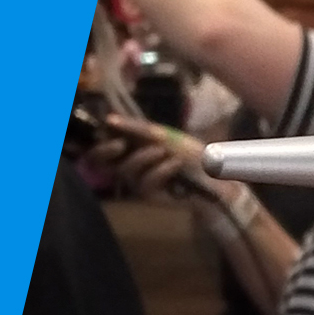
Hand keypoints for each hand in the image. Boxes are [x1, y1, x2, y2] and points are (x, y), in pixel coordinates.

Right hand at [83, 114, 216, 206]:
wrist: (215, 176)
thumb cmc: (190, 153)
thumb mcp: (165, 136)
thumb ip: (139, 129)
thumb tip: (109, 119)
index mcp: (131, 147)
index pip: (102, 144)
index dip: (98, 137)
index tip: (108, 128)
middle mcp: (129, 164)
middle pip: (100, 161)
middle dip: (106, 150)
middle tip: (121, 144)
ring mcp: (137, 181)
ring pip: (125, 169)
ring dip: (144, 156)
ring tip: (164, 151)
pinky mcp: (148, 195)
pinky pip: (145, 181)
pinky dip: (161, 169)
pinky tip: (176, 164)